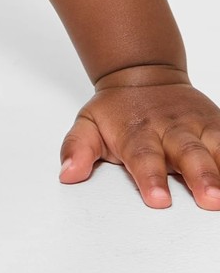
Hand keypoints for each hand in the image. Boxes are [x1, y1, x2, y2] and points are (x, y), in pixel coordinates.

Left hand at [59, 65, 219, 208]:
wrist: (142, 72)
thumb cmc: (117, 110)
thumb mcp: (88, 123)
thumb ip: (77, 148)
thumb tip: (67, 174)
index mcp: (138, 131)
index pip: (143, 157)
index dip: (151, 178)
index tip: (158, 201)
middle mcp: (171, 128)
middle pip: (188, 153)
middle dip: (201, 176)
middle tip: (209, 200)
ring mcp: (198, 126)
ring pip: (217, 148)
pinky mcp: (218, 126)